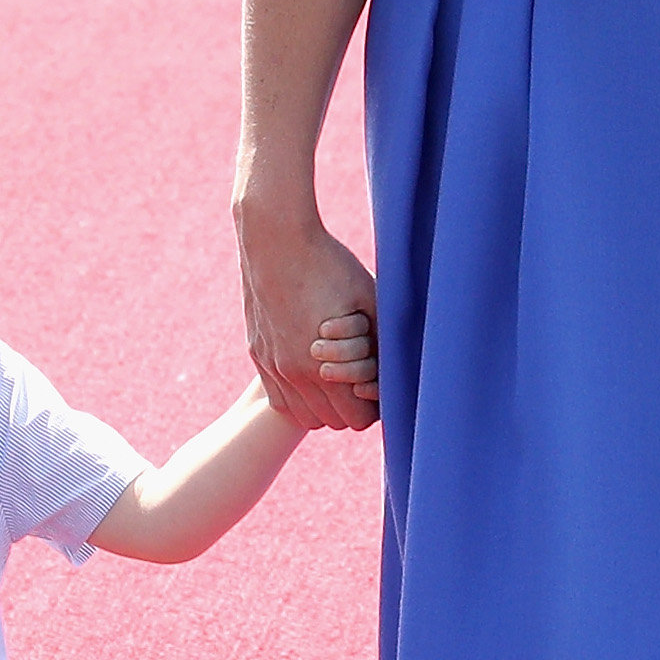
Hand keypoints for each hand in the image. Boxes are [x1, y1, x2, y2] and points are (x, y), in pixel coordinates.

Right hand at [238, 213, 378, 431]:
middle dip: (350, 407)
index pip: (356, 420)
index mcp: (323, 366)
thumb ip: (385, 338)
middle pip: (332, 422)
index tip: (380, 386)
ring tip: (338, 378)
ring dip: (324, 404)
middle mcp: (294, 373)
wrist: (274, 237)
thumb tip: (401, 365)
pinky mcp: (257, 353)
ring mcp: (271, 365)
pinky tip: (312, 373)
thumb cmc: (329, 264)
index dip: (373, 406)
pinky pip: (280, 399)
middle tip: (362, 380)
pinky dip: (298, 395)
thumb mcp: (370, 298)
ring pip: (305, 416)